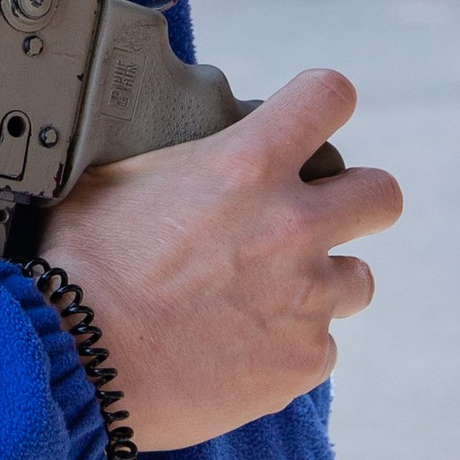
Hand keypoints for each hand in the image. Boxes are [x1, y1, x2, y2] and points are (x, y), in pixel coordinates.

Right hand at [44, 69, 400, 450]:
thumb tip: (192, 152)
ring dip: (320, 284)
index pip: (329, 97)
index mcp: (247, 165)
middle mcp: (292, 226)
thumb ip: (180, 160)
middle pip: (383, 195)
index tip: (310, 120)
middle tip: (315, 216)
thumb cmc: (84, 264)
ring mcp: (306, 299)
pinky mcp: (303, 362)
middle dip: (357, 202)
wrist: (76, 359)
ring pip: (357, 280)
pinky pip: (320, 348)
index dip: (323, 104)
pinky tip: (239, 349)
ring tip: (261, 298)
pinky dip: (289, 347)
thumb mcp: (120, 177)